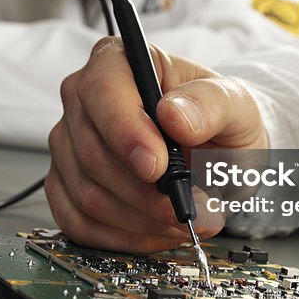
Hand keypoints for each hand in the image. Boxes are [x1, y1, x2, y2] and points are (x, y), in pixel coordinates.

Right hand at [46, 38, 267, 252]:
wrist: (217, 152)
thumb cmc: (219, 121)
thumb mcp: (235, 104)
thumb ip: (211, 103)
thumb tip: (174, 114)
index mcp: (120, 61)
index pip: (103, 92)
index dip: (126, 133)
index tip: (158, 167)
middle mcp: (84, 98)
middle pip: (93, 152)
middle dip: (145, 192)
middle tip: (188, 206)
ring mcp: (69, 142)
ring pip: (87, 194)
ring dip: (140, 219)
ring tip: (182, 218)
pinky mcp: (64, 184)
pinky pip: (78, 223)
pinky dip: (123, 237)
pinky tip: (156, 230)